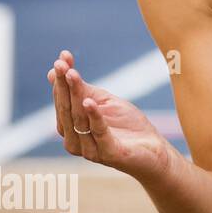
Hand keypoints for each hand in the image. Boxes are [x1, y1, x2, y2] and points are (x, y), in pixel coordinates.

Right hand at [48, 50, 173, 180]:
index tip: (62, 57)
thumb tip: (57, 70)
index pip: (62, 101)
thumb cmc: (128, 126)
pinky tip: (89, 102)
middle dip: (63, 85)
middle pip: (66, 109)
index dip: (61, 80)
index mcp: (71, 128)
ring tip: (72, 76)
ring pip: (79, 119)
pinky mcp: (108, 154)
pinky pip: (99, 133)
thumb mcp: (105, 102)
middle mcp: (75, 141)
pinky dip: (94, 117)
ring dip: (76, 96)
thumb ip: (83, 90)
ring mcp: (90, 149)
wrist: (154, 150)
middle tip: (60, 64)